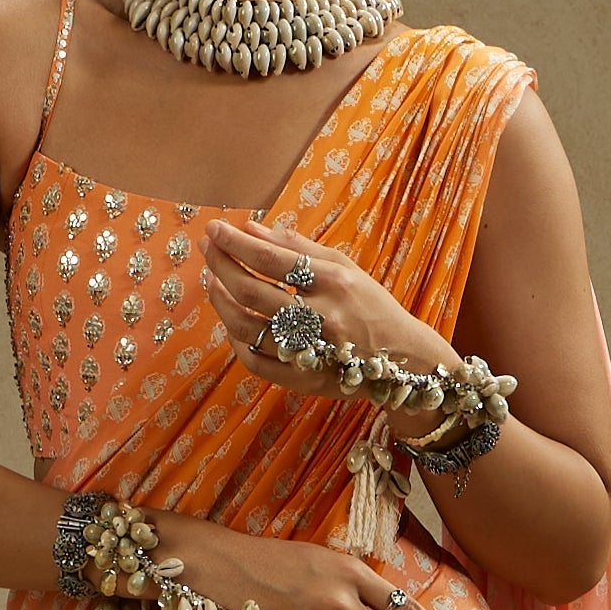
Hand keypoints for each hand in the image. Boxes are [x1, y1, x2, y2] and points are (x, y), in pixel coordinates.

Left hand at [203, 216, 455, 422]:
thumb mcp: (345, 266)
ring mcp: (310, 353)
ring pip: (246, 327)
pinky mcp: (303, 381)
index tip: (215, 228)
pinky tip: (230, 321)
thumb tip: (252, 228)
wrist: (404, 360)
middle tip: (206, 247)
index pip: (271, 258)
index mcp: (335, 282)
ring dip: (220, 302)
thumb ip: (298, 247)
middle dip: (220, 265)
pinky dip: (236, 340)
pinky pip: (255, 361)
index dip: (236, 242)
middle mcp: (321, 318)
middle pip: (251, 290)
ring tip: (211, 280)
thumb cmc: (372, 305)